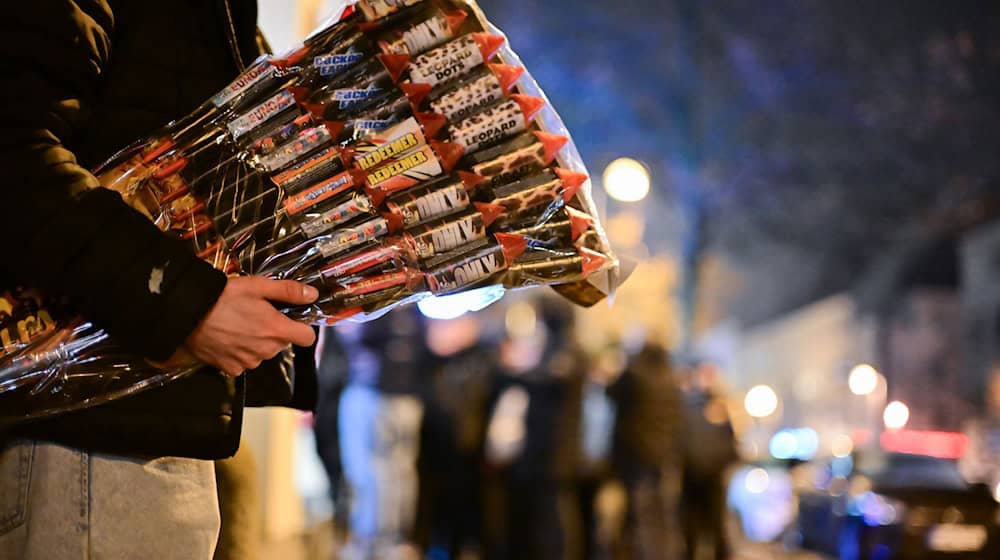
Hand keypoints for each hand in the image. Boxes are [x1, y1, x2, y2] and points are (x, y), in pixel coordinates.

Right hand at [175, 276, 318, 375]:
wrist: (188, 313)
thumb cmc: (224, 296)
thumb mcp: (258, 286)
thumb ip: (289, 291)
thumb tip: (312, 295)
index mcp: (277, 330)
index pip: (307, 338)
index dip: (302, 327)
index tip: (292, 319)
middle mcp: (266, 350)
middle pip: (282, 343)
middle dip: (274, 331)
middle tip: (256, 315)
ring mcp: (249, 362)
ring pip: (263, 352)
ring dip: (257, 342)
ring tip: (239, 325)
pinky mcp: (232, 369)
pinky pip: (245, 362)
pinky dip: (240, 352)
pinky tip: (228, 338)